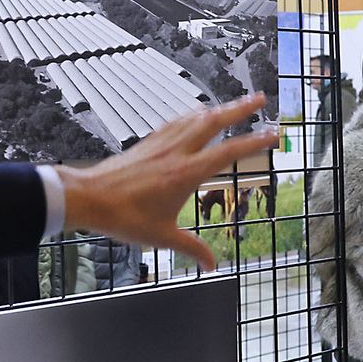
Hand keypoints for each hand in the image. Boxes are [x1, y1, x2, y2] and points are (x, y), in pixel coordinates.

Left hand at [55, 94, 278, 271]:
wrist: (88, 197)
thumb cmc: (123, 217)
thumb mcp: (161, 237)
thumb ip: (191, 248)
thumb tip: (212, 265)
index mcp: (185, 174)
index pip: (228, 154)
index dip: (254, 142)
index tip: (274, 133)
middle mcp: (177, 152)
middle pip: (215, 122)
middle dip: (241, 108)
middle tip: (261, 97)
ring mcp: (161, 143)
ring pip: (196, 118)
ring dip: (219, 108)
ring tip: (235, 103)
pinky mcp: (148, 142)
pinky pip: (177, 121)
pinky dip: (193, 115)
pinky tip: (195, 115)